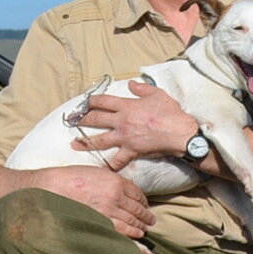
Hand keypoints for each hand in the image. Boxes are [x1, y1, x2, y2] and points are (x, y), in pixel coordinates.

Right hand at [28, 165, 156, 241]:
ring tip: (146, 228)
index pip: (138, 193)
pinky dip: (132, 233)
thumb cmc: (72, 178)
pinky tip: (138, 234)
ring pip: (132, 220)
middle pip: (138, 208)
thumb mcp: (97, 172)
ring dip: (141, 225)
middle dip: (146, 215)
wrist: (52, 188)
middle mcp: (116, 196)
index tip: (146, 205)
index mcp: (116, 181)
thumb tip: (126, 188)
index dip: (144, 201)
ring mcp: (109, 211)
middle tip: (151, 220)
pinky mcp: (100, 221)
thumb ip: (113, 180)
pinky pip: (122, 230)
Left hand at [74, 80, 199, 168]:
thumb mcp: (157, 94)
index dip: (91, 101)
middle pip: (96, 119)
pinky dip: (109, 166)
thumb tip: (131, 84)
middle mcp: (122, 121)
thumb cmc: (171, 113)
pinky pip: (117, 160)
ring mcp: (124, 138)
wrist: (180, 134)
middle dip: (82, 119)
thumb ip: (142, 88)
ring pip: (99, 140)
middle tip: (72, 121)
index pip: (103, 101)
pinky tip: (101, 169)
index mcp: (127, 106)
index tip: (84, 102)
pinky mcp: (131, 151)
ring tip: (75, 144)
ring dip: (85, 142)